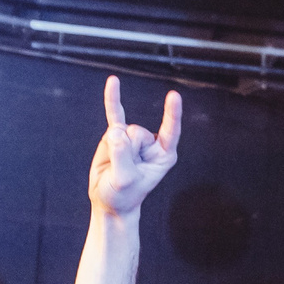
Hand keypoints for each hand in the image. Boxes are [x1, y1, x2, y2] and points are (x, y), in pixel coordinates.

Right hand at [88, 77, 182, 216]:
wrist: (109, 201)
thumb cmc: (122, 196)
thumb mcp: (124, 181)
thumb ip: (121, 156)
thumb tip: (115, 131)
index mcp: (164, 155)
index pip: (170, 131)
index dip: (172, 114)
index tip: (174, 96)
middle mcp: (151, 143)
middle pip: (136, 132)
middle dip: (124, 151)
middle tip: (121, 171)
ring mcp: (133, 138)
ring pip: (121, 129)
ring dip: (112, 148)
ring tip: (114, 166)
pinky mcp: (117, 135)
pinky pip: (115, 114)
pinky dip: (113, 99)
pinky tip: (113, 82)